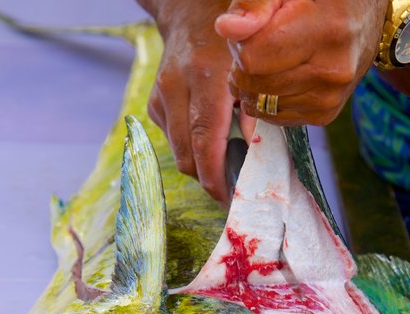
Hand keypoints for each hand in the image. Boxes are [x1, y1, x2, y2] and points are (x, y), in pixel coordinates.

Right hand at [139, 1, 256, 203]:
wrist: (193, 12)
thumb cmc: (234, 42)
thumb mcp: (255, 68)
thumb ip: (256, 110)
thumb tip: (255, 152)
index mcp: (206, 78)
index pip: (205, 141)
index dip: (214, 176)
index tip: (227, 198)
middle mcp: (177, 87)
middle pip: (187, 155)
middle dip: (208, 178)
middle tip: (232, 189)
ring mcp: (161, 95)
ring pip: (178, 151)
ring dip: (200, 164)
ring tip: (226, 163)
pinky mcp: (154, 101)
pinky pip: (173, 137)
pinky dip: (191, 145)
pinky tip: (210, 136)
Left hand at [216, 0, 387, 125]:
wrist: (364, 16)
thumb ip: (255, 3)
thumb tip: (227, 29)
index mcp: (325, 31)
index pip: (252, 58)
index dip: (241, 43)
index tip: (254, 28)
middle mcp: (332, 71)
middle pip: (255, 84)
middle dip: (246, 65)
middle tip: (262, 41)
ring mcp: (330, 97)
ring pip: (261, 105)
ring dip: (256, 84)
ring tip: (276, 57)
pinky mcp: (325, 114)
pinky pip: (275, 117)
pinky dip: (270, 98)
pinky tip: (284, 75)